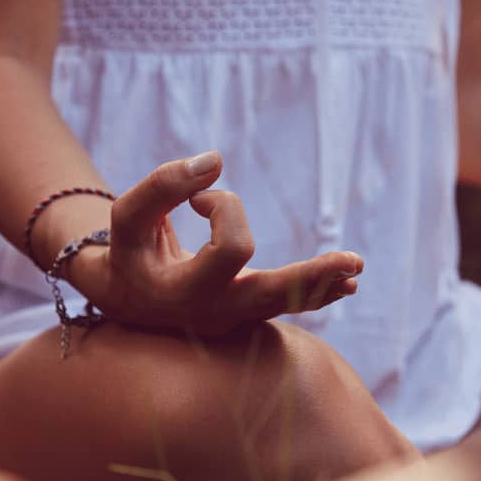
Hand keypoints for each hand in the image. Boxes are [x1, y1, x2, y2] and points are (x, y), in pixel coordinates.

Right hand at [70, 151, 362, 334]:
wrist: (124, 297)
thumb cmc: (127, 250)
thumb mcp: (128, 216)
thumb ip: (163, 185)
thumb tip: (216, 160)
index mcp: (183, 296)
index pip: (230, 249)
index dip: (224, 208)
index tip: (199, 196)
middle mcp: (213, 316)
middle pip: (273, 297)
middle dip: (313, 277)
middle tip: (354, 263)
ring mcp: (232, 319)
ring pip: (287, 304)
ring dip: (323, 284)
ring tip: (356, 270)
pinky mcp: (245, 313)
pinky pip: (286, 304)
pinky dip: (315, 290)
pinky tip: (346, 284)